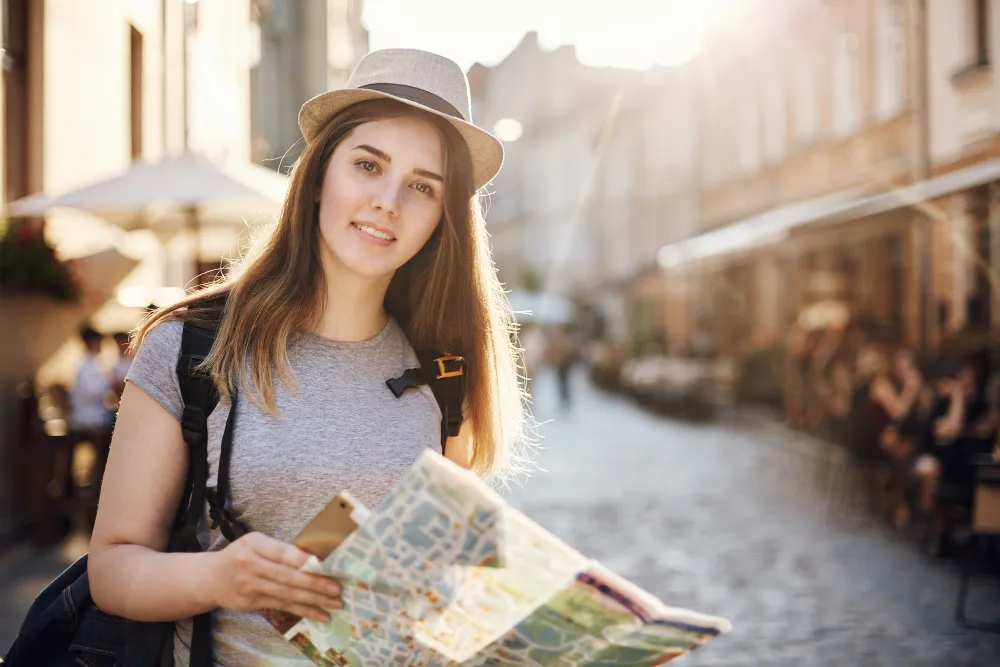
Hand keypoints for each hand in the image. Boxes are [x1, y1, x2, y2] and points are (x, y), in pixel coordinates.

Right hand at [207, 532, 341, 622]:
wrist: (209, 578)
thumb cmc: (241, 556)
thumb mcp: (256, 544)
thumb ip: (279, 550)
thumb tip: (315, 557)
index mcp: (254, 544)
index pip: (283, 553)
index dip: (304, 560)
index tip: (326, 566)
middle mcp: (250, 565)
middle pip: (287, 576)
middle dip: (315, 584)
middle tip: (337, 588)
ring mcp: (250, 586)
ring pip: (287, 594)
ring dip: (314, 600)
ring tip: (335, 603)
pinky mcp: (252, 603)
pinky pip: (283, 606)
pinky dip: (303, 610)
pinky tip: (320, 614)